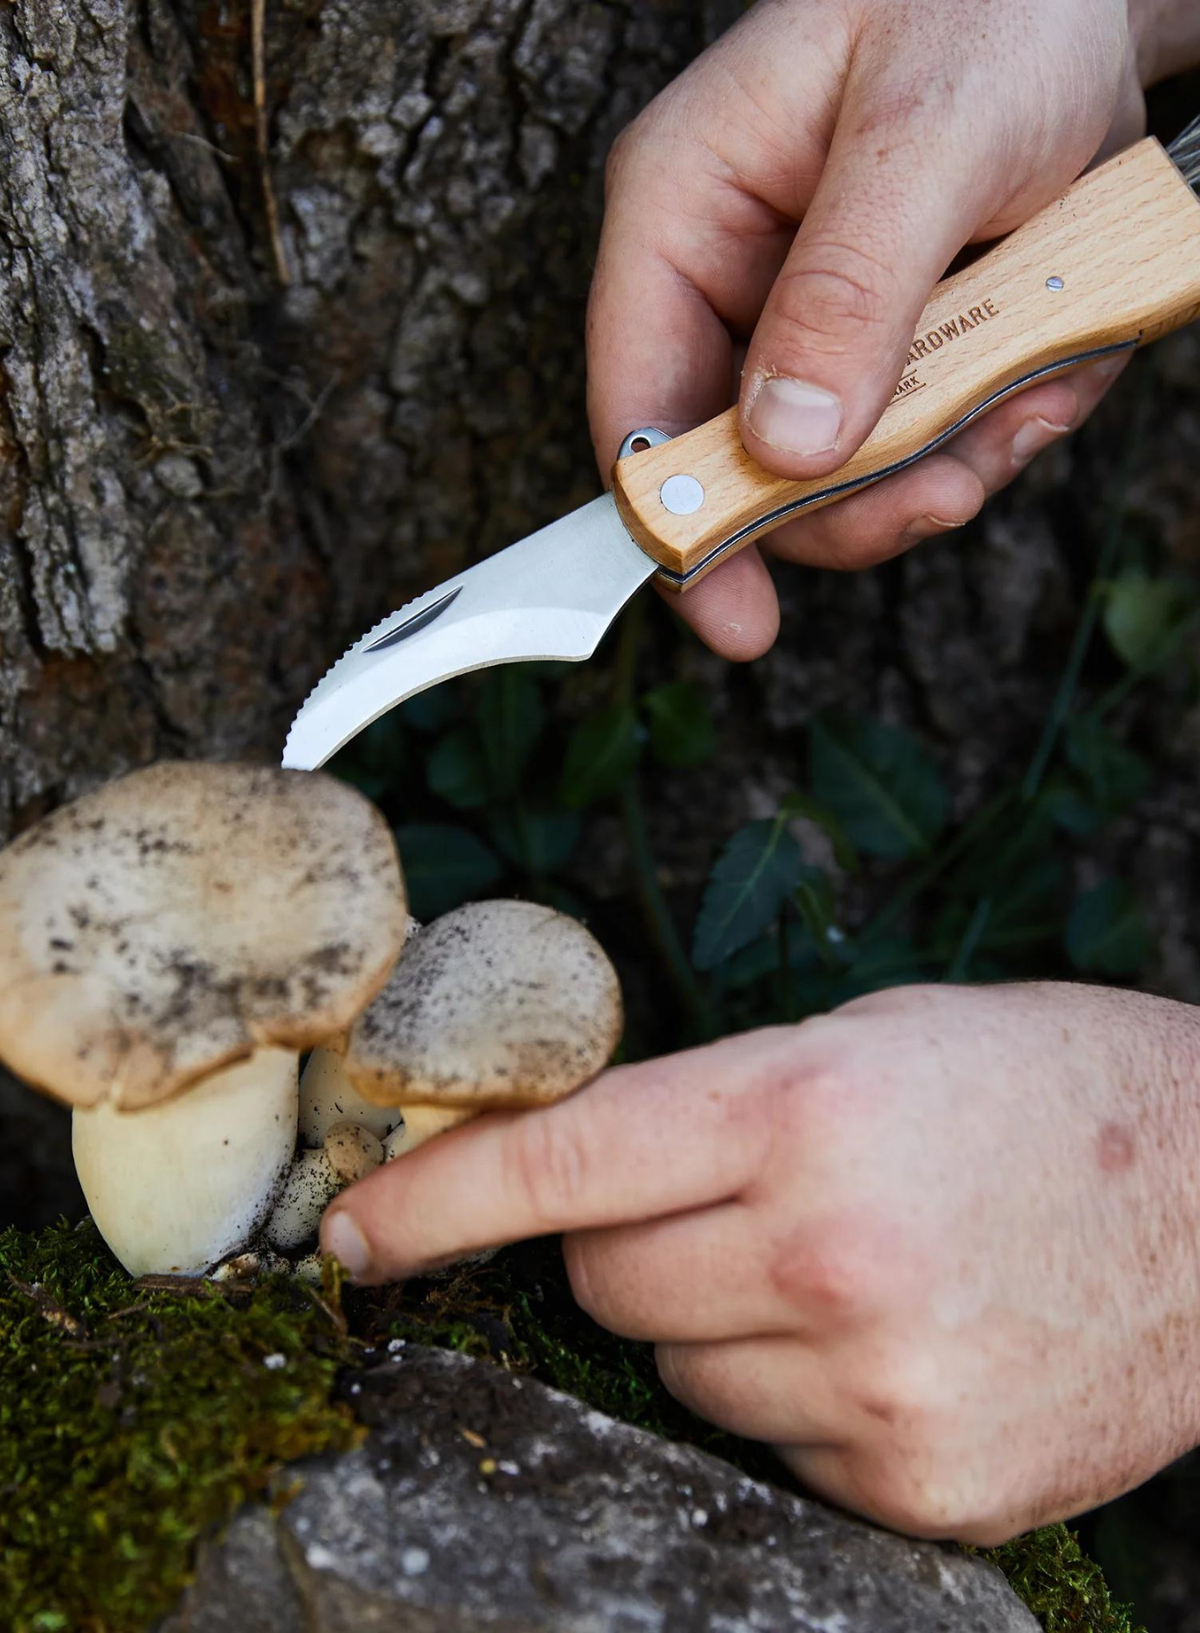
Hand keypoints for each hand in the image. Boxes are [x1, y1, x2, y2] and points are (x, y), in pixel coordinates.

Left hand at [323, 982, 1199, 1543]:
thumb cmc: (1043, 1087)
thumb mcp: (866, 1040)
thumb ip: (708, 1107)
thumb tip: (565, 1177)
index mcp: (803, 1107)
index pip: (559, 1162)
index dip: (433, 1201)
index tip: (351, 1235)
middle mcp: (828, 1252)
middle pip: (601, 1279)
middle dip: (628, 1243)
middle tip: (732, 1203)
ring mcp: (878, 1387)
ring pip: (677, 1368)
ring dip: (718, 1323)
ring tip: (842, 1269)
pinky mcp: (923, 1487)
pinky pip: (768, 1450)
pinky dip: (797, 1399)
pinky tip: (892, 1344)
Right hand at [587, 0, 1166, 660]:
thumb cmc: (987, 8)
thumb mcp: (926, 130)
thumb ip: (852, 287)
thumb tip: (789, 447)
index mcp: (685, 213)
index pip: (638, 398)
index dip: (678, 523)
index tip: (736, 621)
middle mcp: (732, 285)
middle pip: (749, 469)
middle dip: (858, 499)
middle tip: (952, 488)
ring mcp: (812, 330)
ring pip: (848, 476)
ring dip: (952, 461)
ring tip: (1038, 380)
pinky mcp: (889, 354)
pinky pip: (931, 445)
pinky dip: (1002, 429)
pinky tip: (1051, 362)